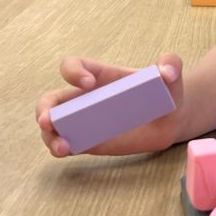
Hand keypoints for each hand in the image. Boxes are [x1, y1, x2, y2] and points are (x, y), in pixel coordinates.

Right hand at [36, 54, 185, 156]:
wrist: (169, 119)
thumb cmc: (164, 92)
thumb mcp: (170, 76)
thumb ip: (171, 64)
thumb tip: (167, 71)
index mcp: (99, 75)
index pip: (73, 65)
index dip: (74, 71)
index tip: (89, 83)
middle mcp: (85, 97)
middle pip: (51, 100)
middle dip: (45, 109)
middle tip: (49, 120)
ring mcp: (83, 121)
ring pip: (53, 126)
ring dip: (50, 136)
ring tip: (63, 147)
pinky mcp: (88, 141)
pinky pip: (66, 145)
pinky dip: (61, 149)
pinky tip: (68, 151)